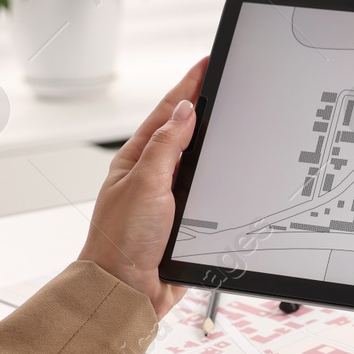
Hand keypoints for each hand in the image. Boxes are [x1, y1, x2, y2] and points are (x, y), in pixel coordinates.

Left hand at [78, 57, 207, 317]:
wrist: (126, 291)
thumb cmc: (122, 241)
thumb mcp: (144, 185)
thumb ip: (165, 147)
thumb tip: (184, 112)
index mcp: (136, 160)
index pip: (168, 113)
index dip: (188, 86)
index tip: (206, 63)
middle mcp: (153, 176)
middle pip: (184, 133)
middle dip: (202, 105)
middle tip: (221, 79)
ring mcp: (169, 199)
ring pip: (198, 163)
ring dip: (212, 142)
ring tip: (228, 114)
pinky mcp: (185, 223)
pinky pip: (208, 194)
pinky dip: (219, 180)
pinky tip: (231, 172)